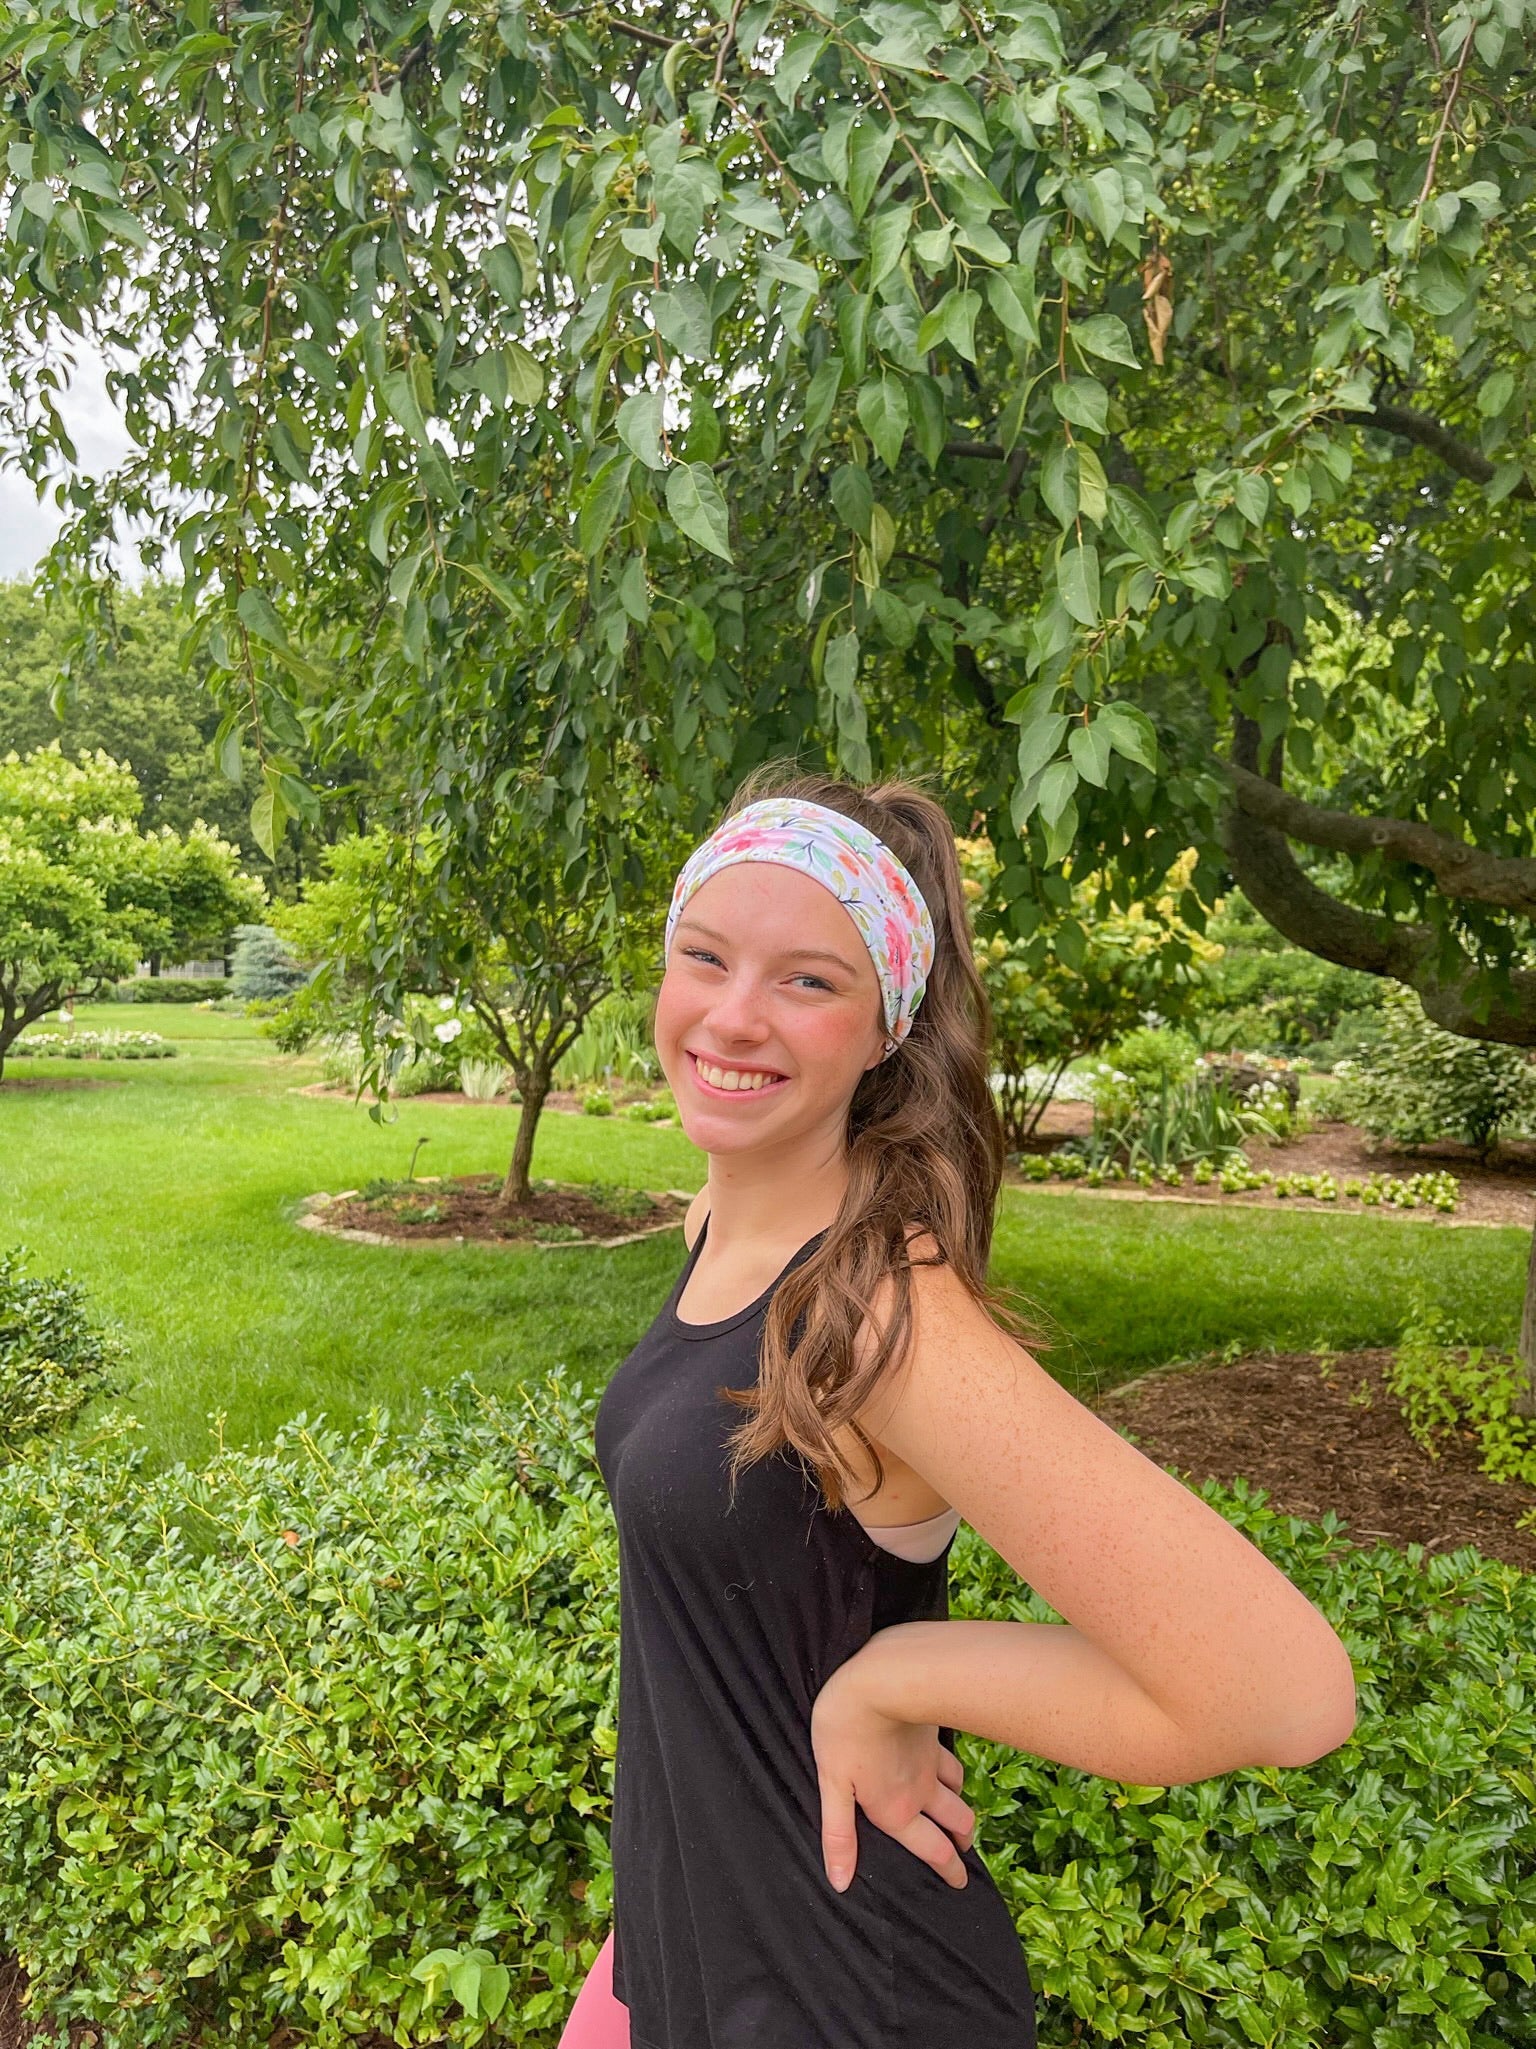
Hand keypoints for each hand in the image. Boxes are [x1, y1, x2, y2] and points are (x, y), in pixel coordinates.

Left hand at [810, 1649, 975, 1893]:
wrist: (880, 1678)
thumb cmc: (846, 1730)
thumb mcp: (833, 1786)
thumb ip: (839, 1835)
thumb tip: (841, 1883)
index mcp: (896, 1810)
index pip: (932, 1849)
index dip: (949, 1869)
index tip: (961, 1883)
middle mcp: (921, 1790)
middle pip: (954, 1822)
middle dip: (962, 1840)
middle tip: (965, 1850)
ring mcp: (931, 1760)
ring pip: (958, 1790)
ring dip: (961, 1806)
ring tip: (961, 1813)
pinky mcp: (933, 1733)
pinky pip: (951, 1759)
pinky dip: (954, 1772)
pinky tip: (949, 1767)